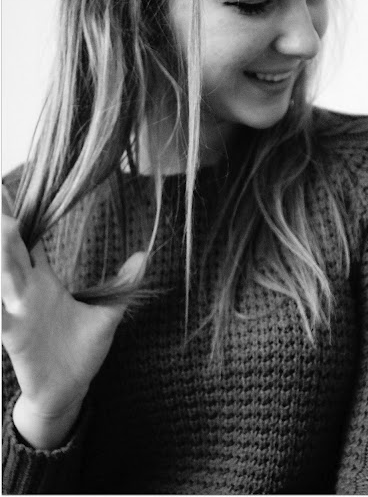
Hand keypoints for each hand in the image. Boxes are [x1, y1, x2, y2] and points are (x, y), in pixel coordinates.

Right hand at [2, 185, 143, 447]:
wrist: (69, 389)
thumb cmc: (82, 351)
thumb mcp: (108, 313)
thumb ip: (124, 283)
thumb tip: (145, 254)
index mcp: (42, 281)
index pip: (29, 240)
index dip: (20, 215)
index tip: (9, 186)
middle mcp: (25, 290)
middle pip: (11, 248)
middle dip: (4, 223)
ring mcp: (17, 310)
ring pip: (3, 274)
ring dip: (0, 252)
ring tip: (1, 224)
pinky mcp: (13, 334)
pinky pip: (1, 314)